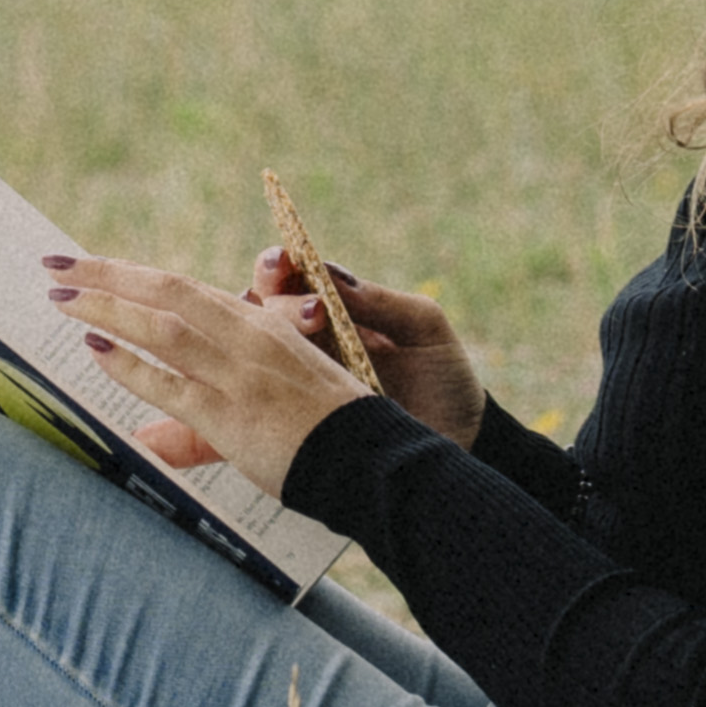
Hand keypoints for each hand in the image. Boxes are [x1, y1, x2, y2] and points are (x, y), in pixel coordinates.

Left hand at [47, 240, 371, 488]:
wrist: (372, 461)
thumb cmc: (326, 434)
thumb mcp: (273, 401)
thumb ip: (208, 415)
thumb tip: (147, 439)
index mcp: (262, 326)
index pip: (186, 288)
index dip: (136, 276)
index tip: (95, 266)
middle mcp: (248, 338)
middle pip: (166, 288)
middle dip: (107, 273)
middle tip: (57, 262)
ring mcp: (239, 372)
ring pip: (161, 325)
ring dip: (106, 305)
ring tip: (60, 295)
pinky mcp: (232, 412)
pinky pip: (169, 381)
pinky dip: (129, 364)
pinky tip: (95, 348)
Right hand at [268, 231, 484, 441]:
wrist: (458, 444)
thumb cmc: (443, 379)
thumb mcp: (422, 329)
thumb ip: (380, 300)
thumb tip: (327, 272)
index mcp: (335, 311)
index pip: (290, 279)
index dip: (279, 266)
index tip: (286, 262)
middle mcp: (307, 343)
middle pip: (260, 309)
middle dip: (275, 299)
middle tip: (314, 312)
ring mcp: (297, 383)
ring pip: (250, 353)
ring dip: (260, 340)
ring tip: (303, 344)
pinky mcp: (293, 423)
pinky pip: (257, 403)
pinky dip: (247, 391)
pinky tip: (269, 386)